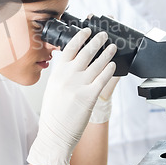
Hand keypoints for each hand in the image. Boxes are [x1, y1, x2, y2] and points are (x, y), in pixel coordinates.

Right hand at [27, 29, 116, 164]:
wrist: (55, 133)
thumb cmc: (53, 113)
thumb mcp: (52, 88)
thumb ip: (61, 74)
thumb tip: (70, 62)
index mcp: (57, 73)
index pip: (69, 48)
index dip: (80, 37)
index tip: (86, 31)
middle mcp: (68, 76)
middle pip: (86, 52)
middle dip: (97, 41)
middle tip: (104, 35)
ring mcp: (79, 85)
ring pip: (97, 63)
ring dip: (107, 53)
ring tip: (112, 47)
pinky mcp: (89, 96)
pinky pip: (103, 79)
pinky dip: (109, 70)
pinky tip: (113, 65)